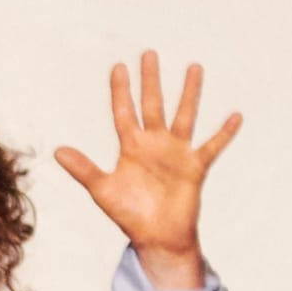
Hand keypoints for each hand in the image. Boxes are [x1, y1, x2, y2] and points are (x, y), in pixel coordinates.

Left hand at [54, 50, 241, 288]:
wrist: (156, 236)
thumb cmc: (129, 214)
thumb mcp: (102, 190)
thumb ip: (83, 169)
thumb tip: (56, 151)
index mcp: (131, 147)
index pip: (124, 111)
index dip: (120, 90)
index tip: (118, 67)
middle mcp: (154, 144)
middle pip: (153, 104)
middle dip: (151, 80)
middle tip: (148, 54)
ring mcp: (176, 152)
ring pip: (184, 115)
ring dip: (188, 93)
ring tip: (193, 67)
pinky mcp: (194, 166)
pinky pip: (212, 146)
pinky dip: (223, 133)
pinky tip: (235, 115)